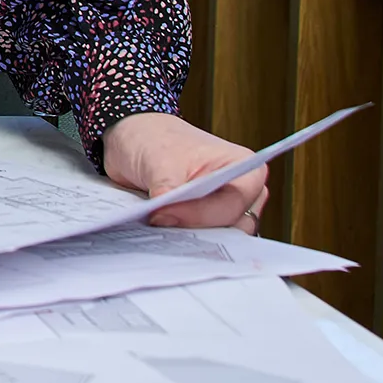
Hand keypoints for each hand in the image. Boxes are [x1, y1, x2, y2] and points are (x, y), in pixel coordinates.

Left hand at [105, 112, 266, 231]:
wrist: (136, 141)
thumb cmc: (156, 140)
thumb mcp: (158, 159)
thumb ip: (167, 188)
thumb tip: (165, 217)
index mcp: (246, 170)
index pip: (232, 205)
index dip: (199, 214)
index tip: (164, 214)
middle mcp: (244, 195)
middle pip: (230, 229)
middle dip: (195, 230)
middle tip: (159, 225)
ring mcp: (227, 212)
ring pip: (217, 240)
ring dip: (187, 238)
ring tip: (156, 228)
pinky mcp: (208, 226)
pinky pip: (201, 242)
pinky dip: (180, 240)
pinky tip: (158, 233)